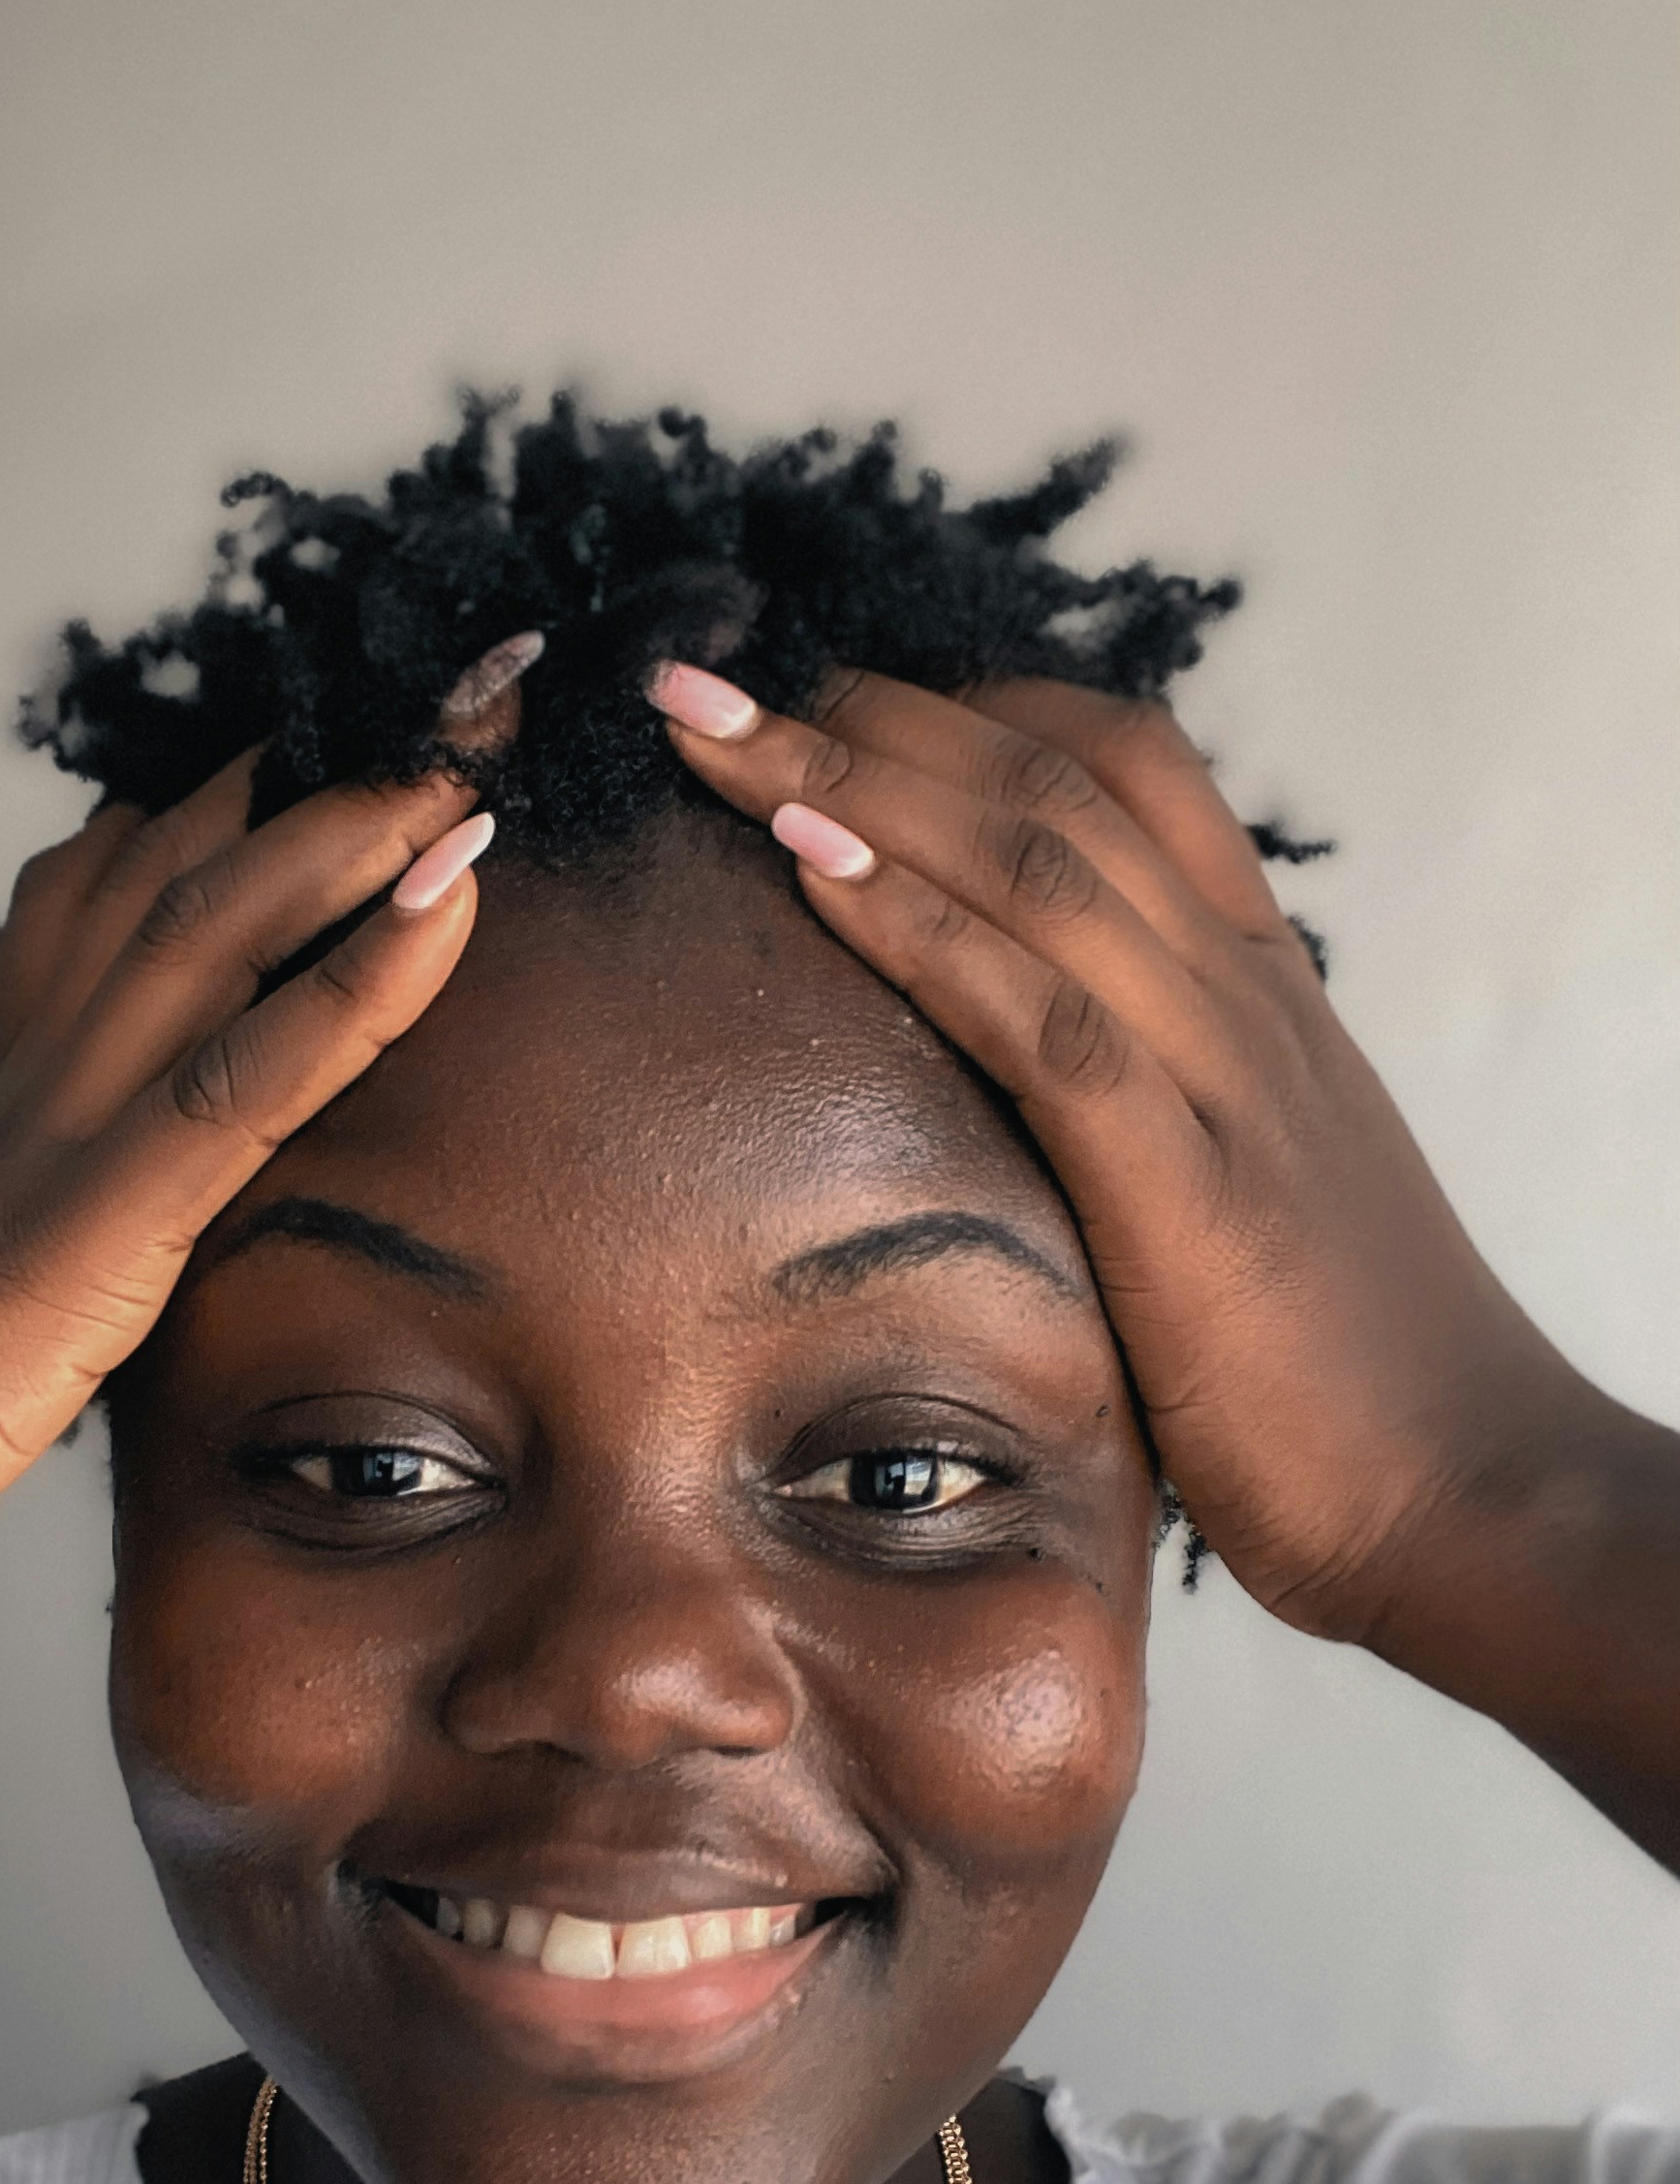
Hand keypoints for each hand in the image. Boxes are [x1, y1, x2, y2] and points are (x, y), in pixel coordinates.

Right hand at [0, 762, 488, 1806]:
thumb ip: (43, 1244)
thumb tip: (106, 1244)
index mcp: (5, 1097)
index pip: (118, 907)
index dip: (230, 818)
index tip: (330, 747)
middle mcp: (31, 1080)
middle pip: (183, 877)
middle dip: (323, 782)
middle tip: (447, 697)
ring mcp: (53, 1137)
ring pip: (213, 931)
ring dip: (355, 832)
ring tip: (468, 750)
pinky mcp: (83, 1225)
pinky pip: (243, 1078)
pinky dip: (358, 978)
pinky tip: (446, 898)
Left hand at [650, 659, 1592, 1648]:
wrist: (1471, 1493)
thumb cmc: (1349, 1373)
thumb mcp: (1248, 1195)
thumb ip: (1157, 1116)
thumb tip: (1032, 1100)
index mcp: (1256, 992)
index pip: (1128, 771)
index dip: (972, 714)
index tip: (840, 706)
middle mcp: (1241, 998)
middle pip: (1051, 786)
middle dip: (871, 720)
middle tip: (712, 690)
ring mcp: (1224, 1077)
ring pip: (1035, 864)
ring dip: (858, 783)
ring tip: (716, 735)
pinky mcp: (1188, 1184)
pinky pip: (1038, 1014)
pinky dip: (917, 925)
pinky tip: (807, 867)